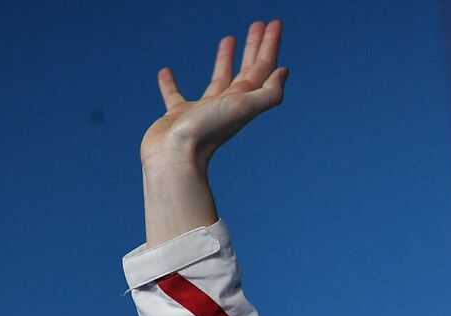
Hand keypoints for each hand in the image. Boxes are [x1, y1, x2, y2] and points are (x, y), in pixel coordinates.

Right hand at [140, 20, 288, 169]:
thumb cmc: (207, 131)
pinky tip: (167, 70)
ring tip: (228, 39)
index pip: (262, 68)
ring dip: (225, 59)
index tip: (274, 23)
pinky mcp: (178, 115)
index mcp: (243, 101)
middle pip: (246, 71)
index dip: (270, 45)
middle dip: (254, 47)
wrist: (175, 157)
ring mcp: (203, 110)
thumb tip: (284, 72)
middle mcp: (227, 105)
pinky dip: (171, 83)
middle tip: (258, 24)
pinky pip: (174, 95)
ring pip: (218, 79)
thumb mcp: (243, 108)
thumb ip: (267, 93)